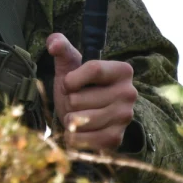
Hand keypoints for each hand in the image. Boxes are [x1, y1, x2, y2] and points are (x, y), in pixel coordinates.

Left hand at [47, 32, 137, 152]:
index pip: (94, 69)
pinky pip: (85, 139)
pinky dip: (73, 137)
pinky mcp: (116, 138)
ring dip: (69, 118)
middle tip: (76, 101)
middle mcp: (129, 93)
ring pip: (80, 119)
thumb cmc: (78, 85)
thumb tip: (53, 44)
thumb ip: (61, 47)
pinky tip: (77, 130)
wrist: (86, 114)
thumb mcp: (70, 64)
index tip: (67, 83)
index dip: (72, 78)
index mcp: (123, 70)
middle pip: (81, 98)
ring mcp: (124, 117)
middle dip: (69, 101)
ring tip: (76, 114)